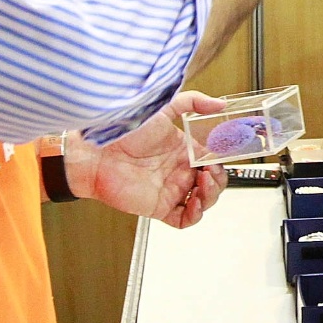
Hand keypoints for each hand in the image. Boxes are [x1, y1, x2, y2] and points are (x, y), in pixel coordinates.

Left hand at [64, 91, 228, 227]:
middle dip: (219, 178)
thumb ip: (192, 102)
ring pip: (204, 201)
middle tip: (211, 170)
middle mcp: (179, 172)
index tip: (225, 155)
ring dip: (211, 194)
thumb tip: (219, 103)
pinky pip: (185, 219)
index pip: (213, 160)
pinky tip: (196, 201)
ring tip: (203, 182)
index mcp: (183, 151)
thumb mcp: (163, 110)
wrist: (97, 153)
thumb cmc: (124, 131)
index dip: (222, 160)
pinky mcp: (160, 207)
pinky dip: (196, 214)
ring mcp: (171, 190)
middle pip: (213, 183)